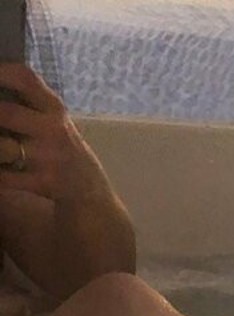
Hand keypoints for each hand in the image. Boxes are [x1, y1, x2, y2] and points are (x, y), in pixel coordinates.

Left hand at [0, 63, 113, 203]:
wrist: (88, 187)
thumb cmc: (58, 144)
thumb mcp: (52, 116)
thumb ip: (27, 98)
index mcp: (52, 107)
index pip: (25, 79)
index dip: (1, 73)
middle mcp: (52, 129)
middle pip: (6, 113)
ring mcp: (48, 158)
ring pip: (2, 147)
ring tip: (0, 146)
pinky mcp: (43, 183)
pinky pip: (5, 177)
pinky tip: (2, 168)